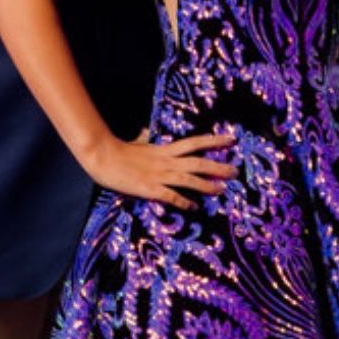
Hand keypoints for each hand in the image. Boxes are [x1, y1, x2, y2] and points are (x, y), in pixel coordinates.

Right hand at [85, 132, 238, 211]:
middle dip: (218, 166)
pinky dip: (183, 201)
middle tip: (235, 171)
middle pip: (198, 162)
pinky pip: (171, 196)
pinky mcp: (149, 188)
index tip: (232, 139)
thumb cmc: (118, 151)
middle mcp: (167, 161)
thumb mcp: (136, 143)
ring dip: (206, 185)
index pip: (195, 143)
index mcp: (165, 150)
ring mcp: (159, 175)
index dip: (214, 141)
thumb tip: (144, 131)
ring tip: (222, 189)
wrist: (103, 156)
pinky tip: (193, 207)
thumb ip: (144, 139)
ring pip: (189, 179)